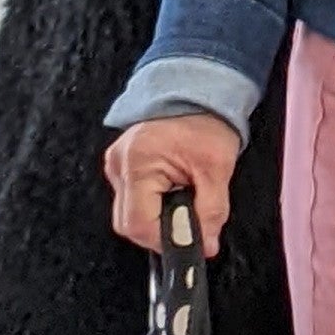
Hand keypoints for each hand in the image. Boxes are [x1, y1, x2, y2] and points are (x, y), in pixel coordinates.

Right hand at [105, 111, 242, 256]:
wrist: (198, 90)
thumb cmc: (206, 121)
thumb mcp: (217, 169)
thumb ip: (212, 212)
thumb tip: (206, 244)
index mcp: (139, 161)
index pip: (138, 224)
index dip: (165, 239)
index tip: (190, 239)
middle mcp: (120, 163)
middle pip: (128, 224)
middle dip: (161, 231)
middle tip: (188, 220)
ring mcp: (117, 164)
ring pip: (128, 214)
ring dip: (156, 218)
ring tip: (182, 200)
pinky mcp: (122, 165)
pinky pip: (131, 199)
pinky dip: (151, 205)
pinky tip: (170, 194)